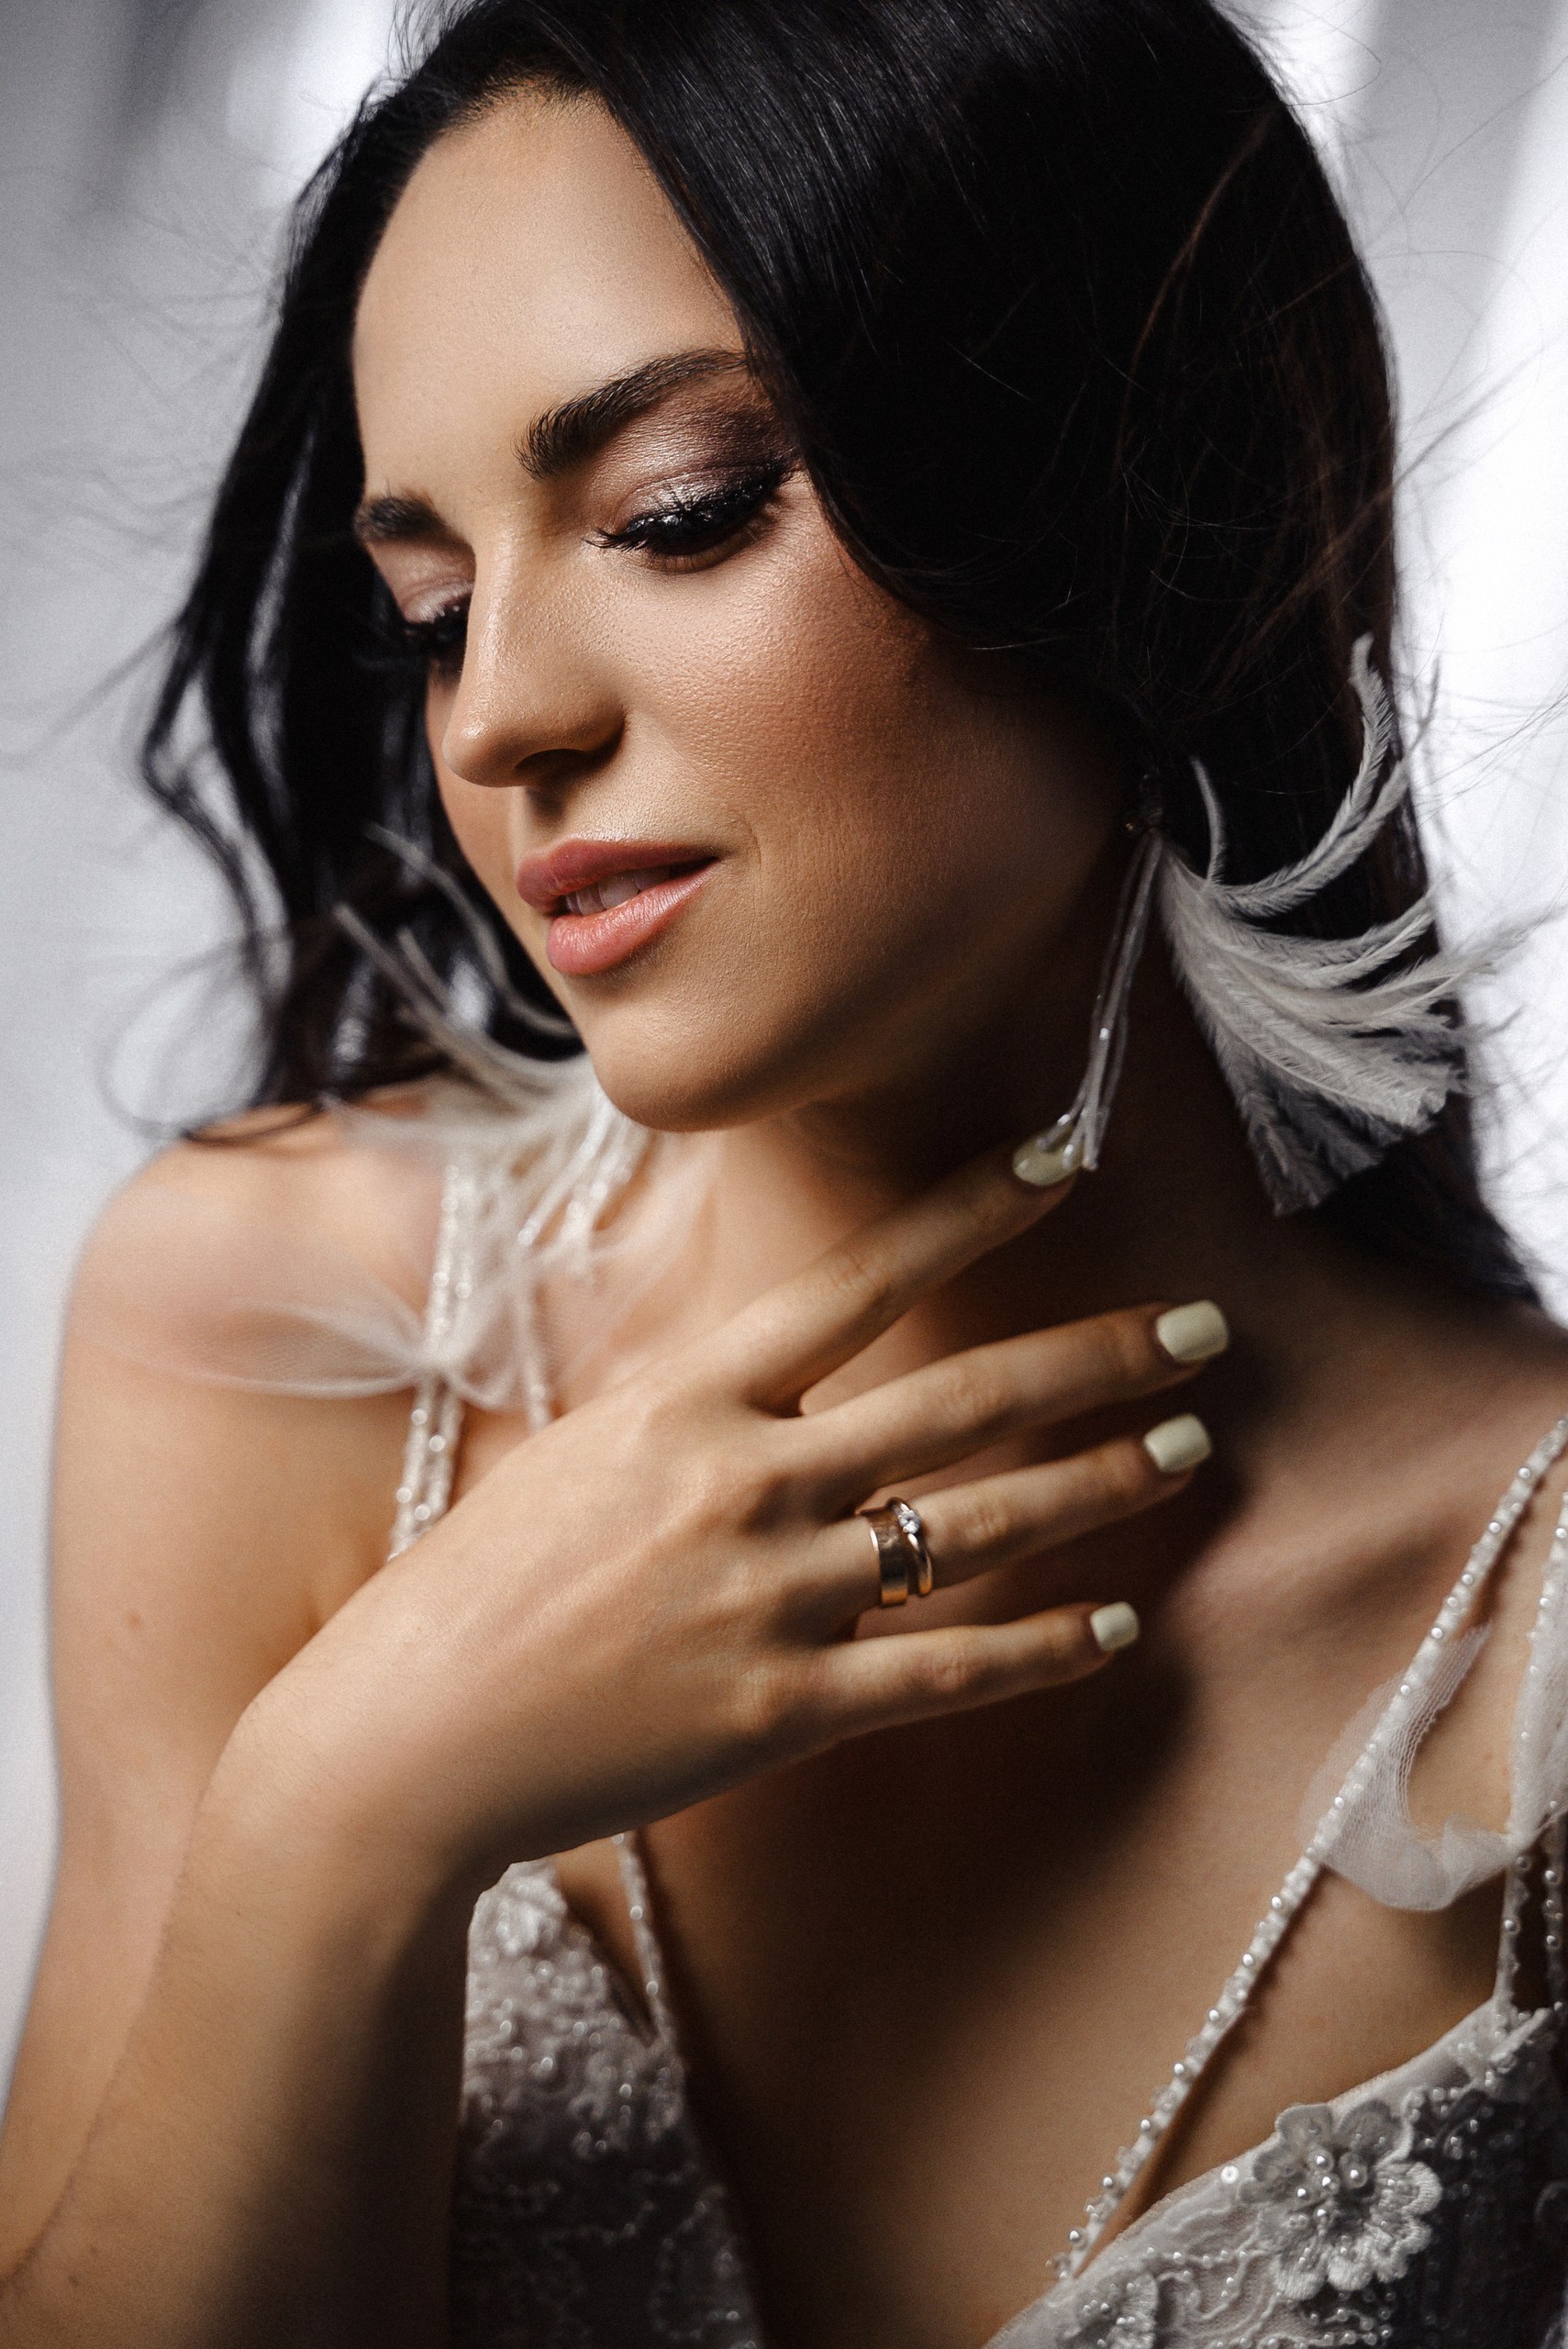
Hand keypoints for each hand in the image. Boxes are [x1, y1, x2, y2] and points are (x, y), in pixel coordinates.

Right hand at [242, 1141, 1219, 1894]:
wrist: (408, 1735)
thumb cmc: (482, 1586)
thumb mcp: (581, 1450)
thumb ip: (692, 1408)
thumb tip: (774, 1364)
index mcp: (688, 1400)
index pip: (857, 1277)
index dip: (969, 1212)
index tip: (1064, 1157)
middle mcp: (745, 1482)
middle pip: (959, 1400)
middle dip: (1095, 1357)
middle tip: (1201, 1328)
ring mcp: (771, 1598)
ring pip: (978, 1528)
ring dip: (1095, 1484)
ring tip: (1185, 1451)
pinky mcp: (783, 1709)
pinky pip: (947, 1671)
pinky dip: (1043, 1647)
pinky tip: (1117, 1624)